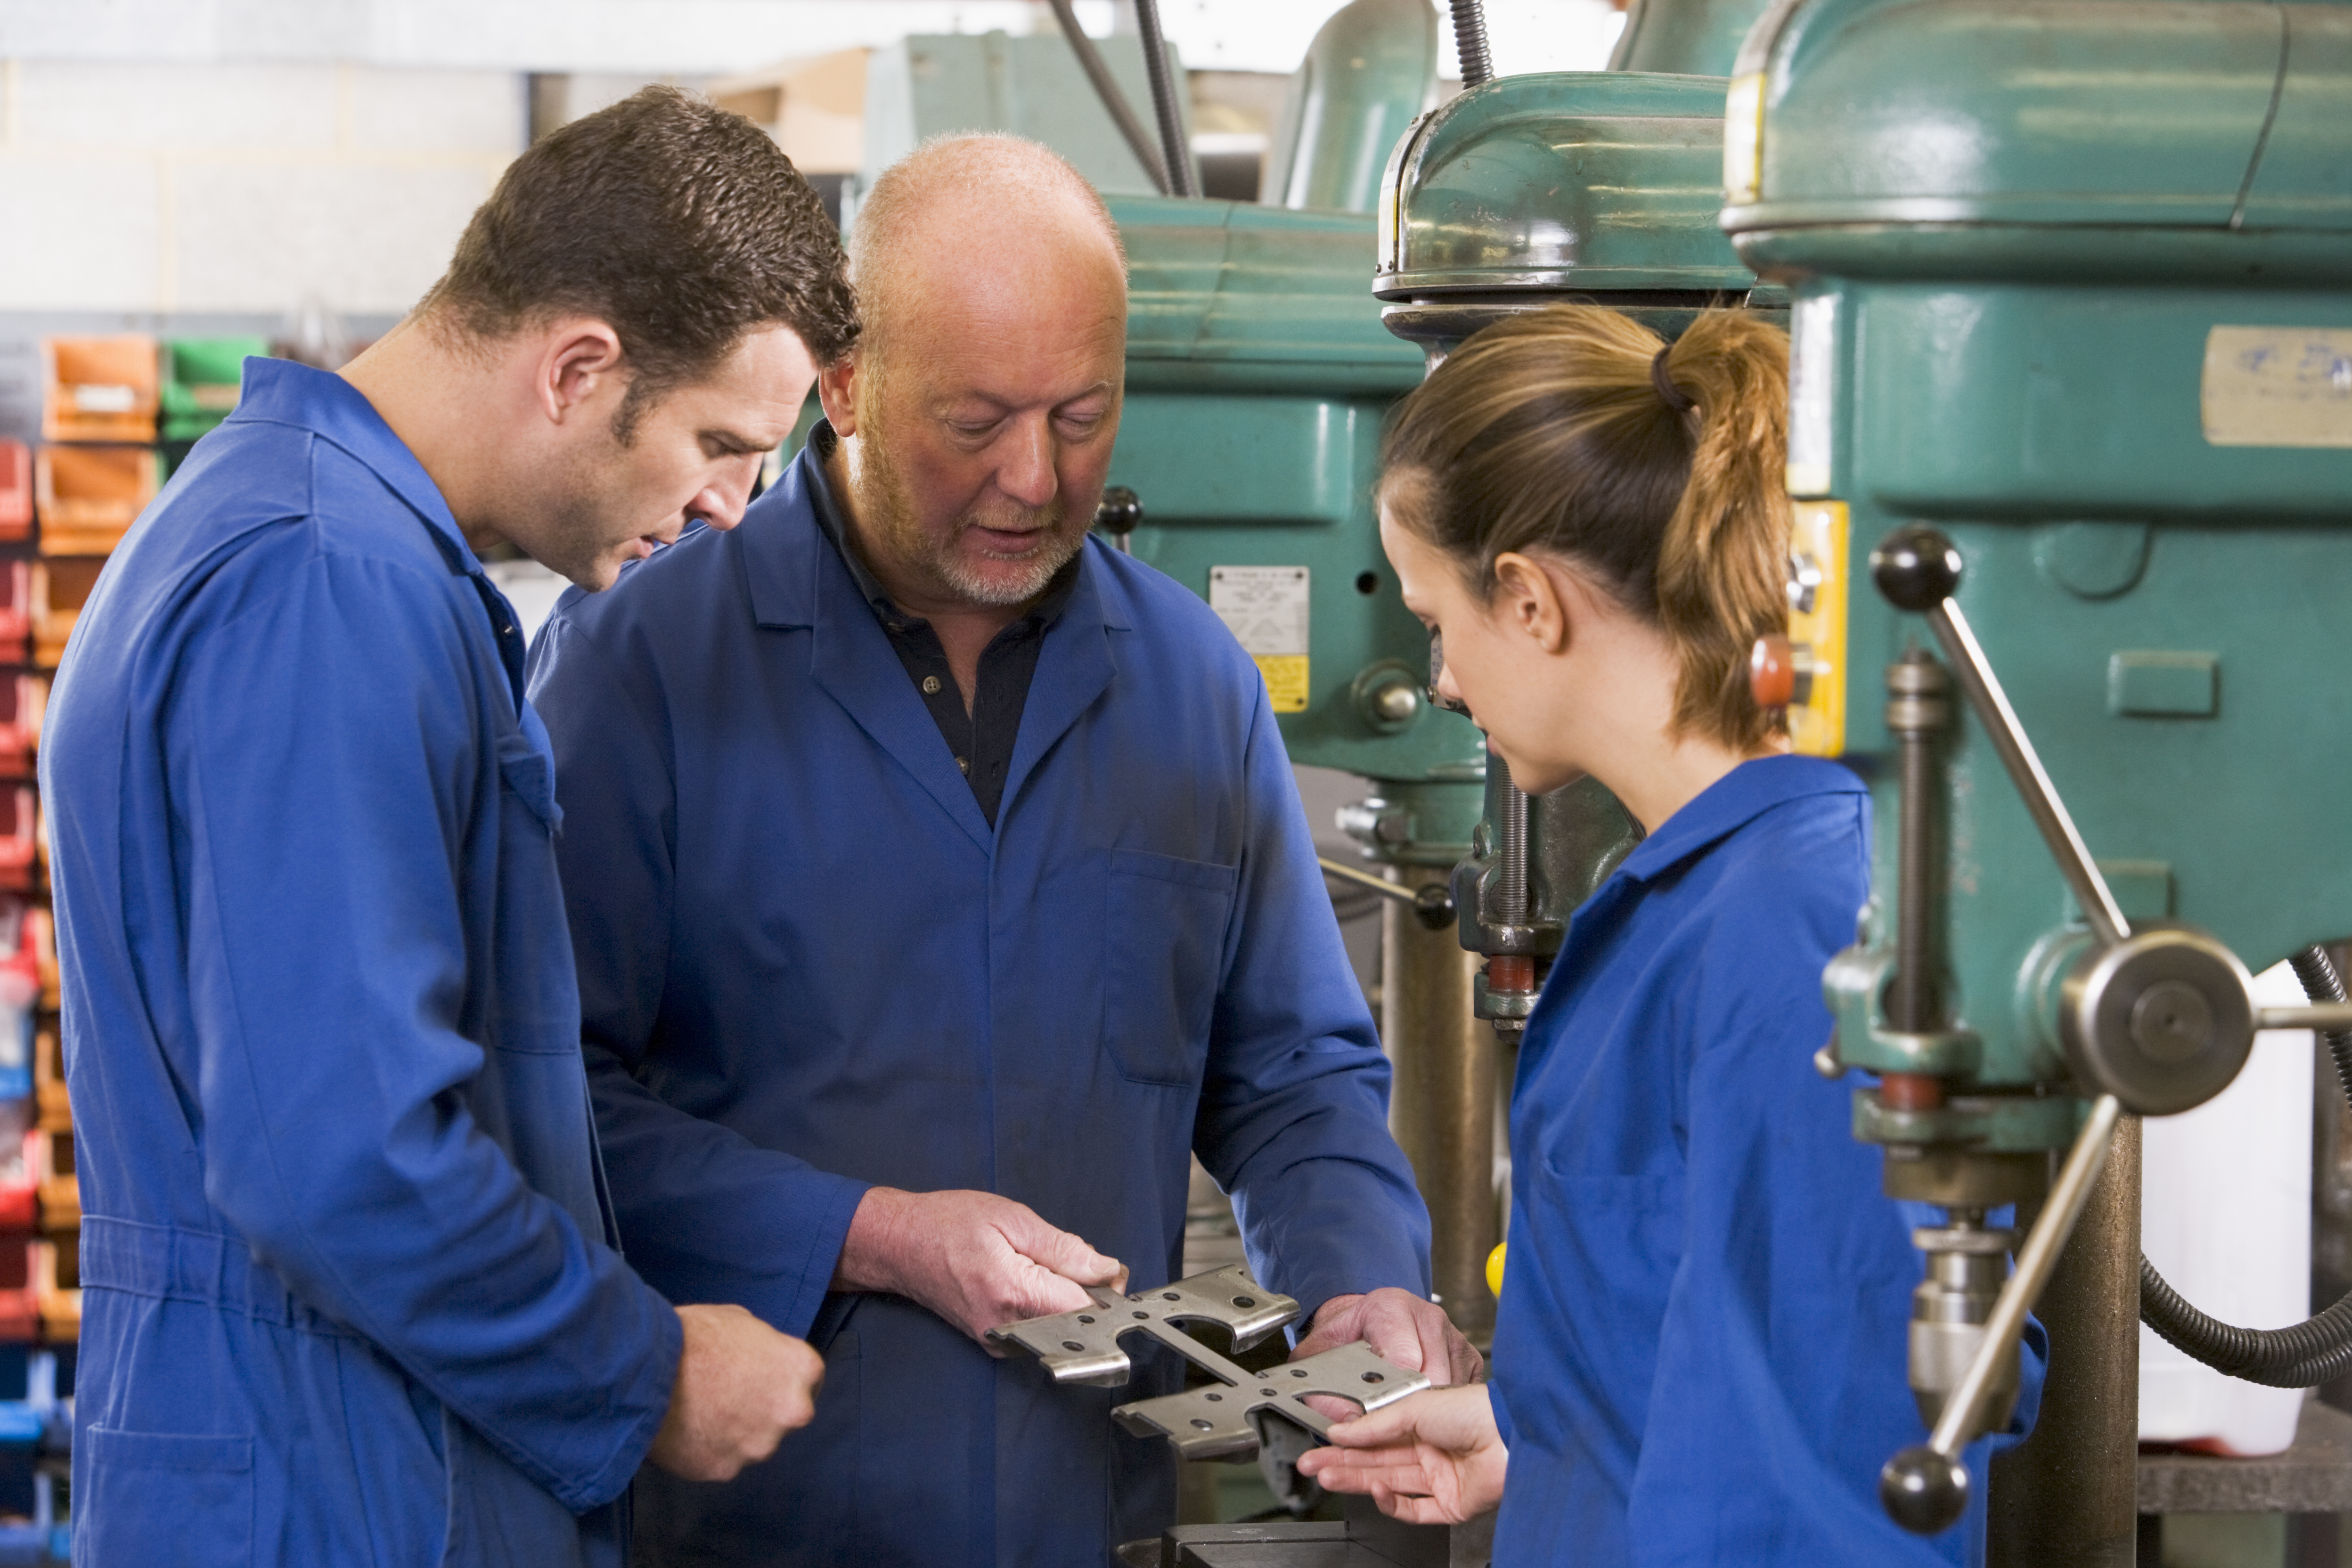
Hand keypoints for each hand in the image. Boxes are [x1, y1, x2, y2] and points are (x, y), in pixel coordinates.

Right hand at [646, 1303, 824, 1482]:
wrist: (649, 1369)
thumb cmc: (697, 1335)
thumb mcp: (742, 1322)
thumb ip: (765, 1349)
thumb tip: (762, 1361)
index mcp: (802, 1369)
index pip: (809, 1380)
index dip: (784, 1379)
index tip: (765, 1379)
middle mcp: (792, 1413)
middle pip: (783, 1416)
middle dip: (763, 1409)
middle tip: (729, 1396)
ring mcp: (759, 1446)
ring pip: (753, 1442)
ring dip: (735, 1433)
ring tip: (701, 1412)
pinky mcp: (726, 1470)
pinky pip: (721, 1460)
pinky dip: (707, 1450)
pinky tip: (685, 1431)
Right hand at [832, 1187, 1126, 1342]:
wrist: (900, 1245)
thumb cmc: (948, 1224)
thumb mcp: (1012, 1219)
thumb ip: (1063, 1248)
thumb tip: (1105, 1269)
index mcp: (1015, 1292)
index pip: (1085, 1309)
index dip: (1107, 1290)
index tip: (1110, 1272)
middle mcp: (1007, 1327)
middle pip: (1075, 1321)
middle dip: (1087, 1292)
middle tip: (1074, 1260)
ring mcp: (998, 1340)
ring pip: (1058, 1326)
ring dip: (1064, 1298)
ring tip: (1040, 1266)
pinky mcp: (994, 1342)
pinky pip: (1038, 1328)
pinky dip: (1045, 1307)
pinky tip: (1028, 1281)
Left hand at [1293, 1288, 1483, 1419]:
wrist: (1365, 1320)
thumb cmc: (1347, 1336)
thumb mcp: (1321, 1353)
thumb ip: (1323, 1386)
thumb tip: (1346, 1422)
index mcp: (1392, 1307)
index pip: (1404, 1359)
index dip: (1390, 1393)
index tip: (1377, 1413)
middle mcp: (1428, 1318)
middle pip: (1432, 1379)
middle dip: (1410, 1407)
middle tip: (1389, 1422)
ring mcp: (1453, 1336)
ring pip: (1449, 1391)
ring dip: (1429, 1411)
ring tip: (1403, 1414)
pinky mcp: (1468, 1356)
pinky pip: (1461, 1393)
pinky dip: (1443, 1407)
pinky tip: (1422, 1406)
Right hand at [1294, 1383, 1506, 1524]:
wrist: (1511, 1435)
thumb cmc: (1474, 1409)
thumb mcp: (1413, 1406)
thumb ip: (1374, 1423)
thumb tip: (1341, 1430)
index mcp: (1423, 1422)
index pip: (1375, 1435)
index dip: (1346, 1441)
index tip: (1322, 1441)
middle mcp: (1431, 1450)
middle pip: (1377, 1461)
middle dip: (1342, 1463)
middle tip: (1313, 1465)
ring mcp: (1441, 1478)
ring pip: (1389, 1483)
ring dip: (1357, 1481)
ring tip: (1329, 1477)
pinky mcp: (1451, 1505)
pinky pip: (1414, 1510)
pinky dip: (1392, 1504)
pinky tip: (1375, 1492)